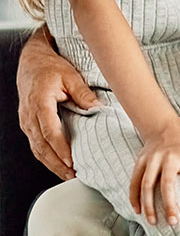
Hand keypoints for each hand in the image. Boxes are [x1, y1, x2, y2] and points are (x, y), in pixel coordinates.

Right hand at [17, 30, 100, 178]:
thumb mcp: (70, 75)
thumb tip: (97, 107)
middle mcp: (29, 115)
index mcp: (40, 103)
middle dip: (57, 162)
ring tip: (68, 174)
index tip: (71, 160)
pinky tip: (58, 163)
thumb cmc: (50, 67)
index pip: (50, 132)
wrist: (32, 61)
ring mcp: (26, 121)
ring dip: (51, 163)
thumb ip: (82, 93)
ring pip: (36, 148)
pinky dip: (46, 156)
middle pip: (41, 146)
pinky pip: (35, 144)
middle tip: (73, 174)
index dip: (60, 148)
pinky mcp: (28, 123)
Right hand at [129, 127, 179, 225]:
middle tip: (173, 223)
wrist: (166, 131)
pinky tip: (138, 211)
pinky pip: (134, 182)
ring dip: (148, 205)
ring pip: (147, 185)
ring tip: (153, 221)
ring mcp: (154, 159)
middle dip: (170, 205)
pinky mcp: (140, 161)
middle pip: (168, 184)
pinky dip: (134, 198)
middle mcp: (171, 158)